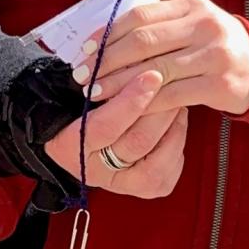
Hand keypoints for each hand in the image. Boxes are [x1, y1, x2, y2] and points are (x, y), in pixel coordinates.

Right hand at [45, 70, 186, 198]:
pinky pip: (169, 171)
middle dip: (160, 109)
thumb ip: (104, 80)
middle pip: (135, 142)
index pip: (104, 126)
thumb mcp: (82, 91)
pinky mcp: (145, 189)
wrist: (81, 140)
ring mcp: (121, 184)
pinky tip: (177, 121)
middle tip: (174, 82)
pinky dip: (178, 142)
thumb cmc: (81, 106)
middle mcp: (95, 171)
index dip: (130, 100)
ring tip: (178, 98)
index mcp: (70, 144)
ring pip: (156, 159)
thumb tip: (136, 60)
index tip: (152, 75)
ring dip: (173, 125)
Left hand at [71, 0, 248, 115]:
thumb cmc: (215, 46)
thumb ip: (160, 26)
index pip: (141, 16)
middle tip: (83, 75)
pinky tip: (127, 108)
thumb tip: (105, 38)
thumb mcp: (194, 24)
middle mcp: (205, 25)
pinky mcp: (220, 85)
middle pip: (144, 41)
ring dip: (120, 84)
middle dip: (108, 59)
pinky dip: (145, 102)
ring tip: (97, 93)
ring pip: (155, 70)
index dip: (108, 32)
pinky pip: (172, 95)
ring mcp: (214, 55)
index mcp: (193, 5)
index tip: (85, 49)